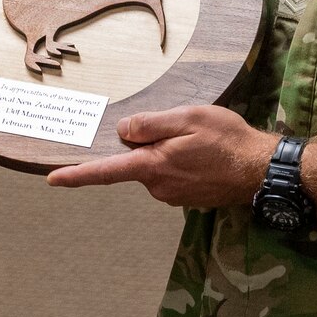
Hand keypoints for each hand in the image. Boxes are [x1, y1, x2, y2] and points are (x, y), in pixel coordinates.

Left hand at [46, 105, 274, 207]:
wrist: (264, 170)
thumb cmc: (228, 140)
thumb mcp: (187, 118)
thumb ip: (150, 125)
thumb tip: (122, 132)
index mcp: (152, 167)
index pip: (106, 173)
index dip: (77, 175)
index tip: (53, 179)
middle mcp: (159, 187)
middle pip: (136, 162)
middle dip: (148, 145)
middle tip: (183, 129)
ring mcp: (174, 196)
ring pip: (156, 168)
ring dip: (168, 153)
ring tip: (201, 141)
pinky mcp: (188, 198)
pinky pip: (173, 175)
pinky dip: (182, 162)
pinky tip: (205, 154)